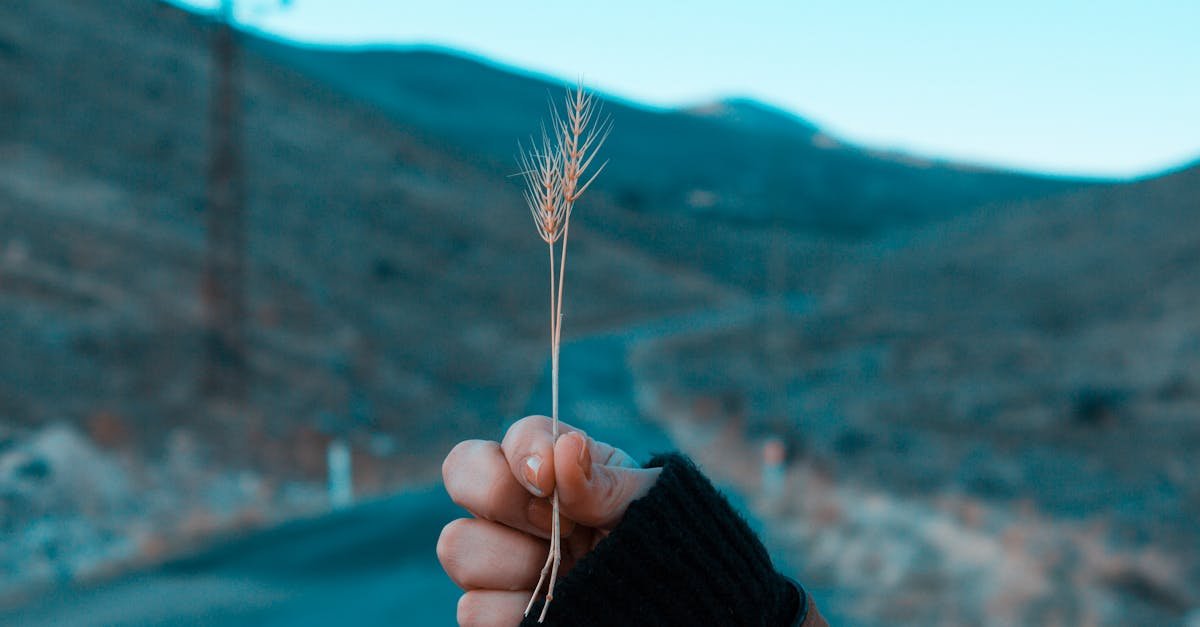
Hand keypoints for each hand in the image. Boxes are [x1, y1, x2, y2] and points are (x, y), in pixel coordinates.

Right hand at [438, 415, 661, 626]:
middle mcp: (514, 506)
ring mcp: (500, 557)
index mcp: (553, 466)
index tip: (549, 480)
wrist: (666, 603)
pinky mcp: (494, 608)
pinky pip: (473, 609)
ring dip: (517, 562)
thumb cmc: (655, 541)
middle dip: (508, 500)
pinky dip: (515, 613)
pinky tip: (555, 608)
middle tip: (563, 528)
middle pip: (463, 474)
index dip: (526, 453)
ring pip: (457, 545)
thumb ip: (604, 481)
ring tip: (565, 574)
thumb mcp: (645, 504)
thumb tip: (565, 449)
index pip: (515, 437)